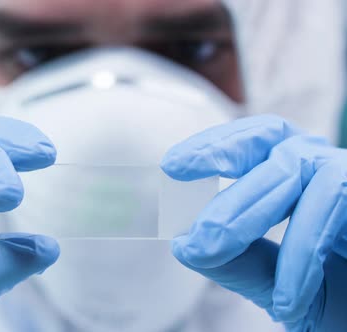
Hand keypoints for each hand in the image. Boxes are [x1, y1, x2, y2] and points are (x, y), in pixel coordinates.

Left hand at [162, 115, 346, 330]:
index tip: (171, 165)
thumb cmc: (339, 299)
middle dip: (219, 161)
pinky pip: (336, 202)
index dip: (214, 143)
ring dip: (244, 212)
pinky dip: (302, 255)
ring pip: (297, 169)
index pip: (254, 140)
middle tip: (182, 198)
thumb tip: (184, 244)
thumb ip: (240, 262)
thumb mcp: (279, 285)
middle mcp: (324, 167)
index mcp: (296, 177)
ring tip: (208, 252)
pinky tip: (286, 300)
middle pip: (270, 136)